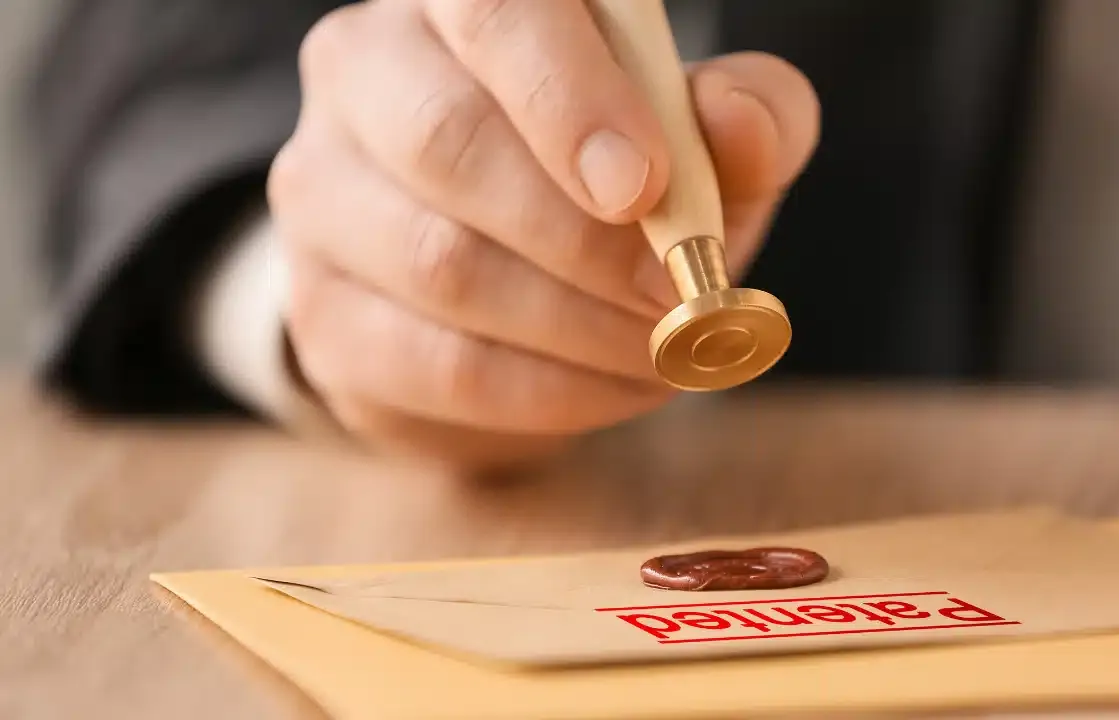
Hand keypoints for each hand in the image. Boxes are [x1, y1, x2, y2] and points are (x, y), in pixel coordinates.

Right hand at [268, 0, 820, 470]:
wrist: (511, 282)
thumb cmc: (613, 183)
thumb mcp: (700, 141)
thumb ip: (745, 118)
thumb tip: (737, 126)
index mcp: (457, 3)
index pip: (490, 11)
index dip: (566, 96)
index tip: (643, 188)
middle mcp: (362, 73)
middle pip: (448, 143)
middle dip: (585, 239)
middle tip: (677, 294)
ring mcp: (320, 193)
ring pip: (438, 264)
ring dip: (579, 326)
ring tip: (665, 347)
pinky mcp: (321, 309)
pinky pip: (435, 363)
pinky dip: (548, 391)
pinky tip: (615, 386)